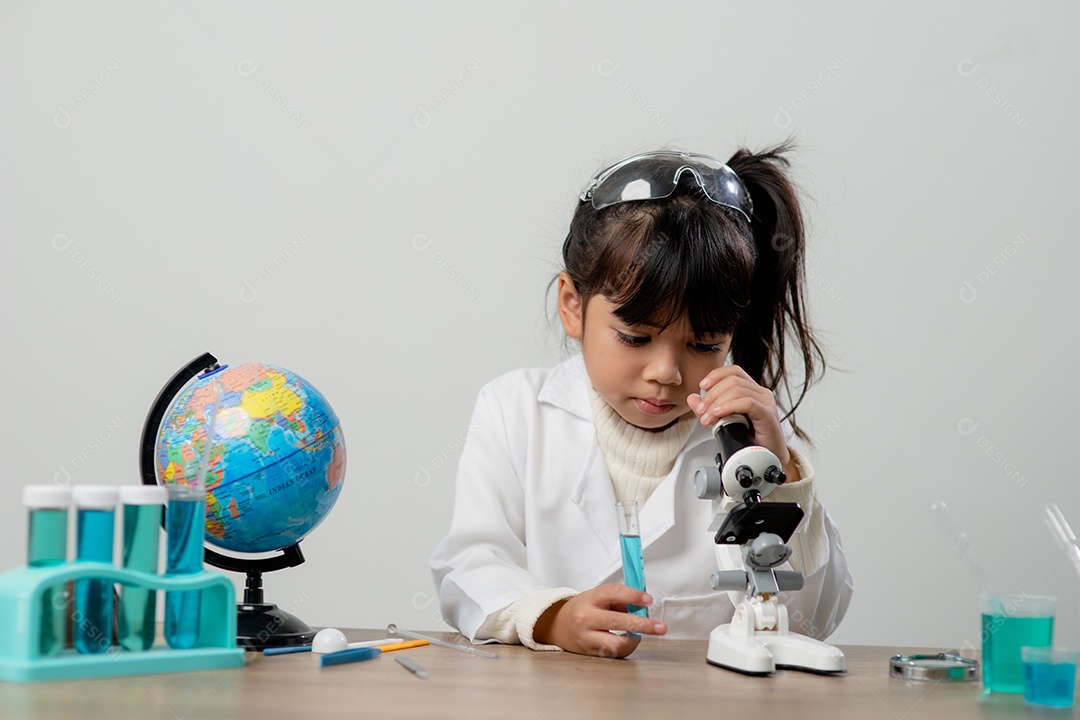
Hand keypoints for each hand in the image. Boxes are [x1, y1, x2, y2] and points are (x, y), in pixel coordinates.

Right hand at [533, 584, 666, 657]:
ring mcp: (586, 638)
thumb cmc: (583, 609)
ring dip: (634, 640)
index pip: (612, 593)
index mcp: (589, 599)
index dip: (633, 595)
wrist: (556, 626)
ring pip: (616, 644)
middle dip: (643, 624)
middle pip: (618, 621)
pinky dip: (625, 647)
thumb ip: (618, 600)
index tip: (649, 600)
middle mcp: (586, 618)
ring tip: (641, 635)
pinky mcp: (590, 652)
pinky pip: (613, 653)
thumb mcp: (596, 597)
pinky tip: (628, 641)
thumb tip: (642, 607)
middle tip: (661, 627)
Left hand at [686, 365, 796, 477]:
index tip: (702, 386)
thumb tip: (692, 398)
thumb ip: (708, 409)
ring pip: (737, 390)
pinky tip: (719, 414)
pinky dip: (729, 406)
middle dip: (712, 394)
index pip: (734, 371)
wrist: (768, 457)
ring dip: (717, 403)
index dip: (716, 375)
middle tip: (701, 410)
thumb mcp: (723, 422)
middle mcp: (760, 393)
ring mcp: (765, 402)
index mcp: (751, 390)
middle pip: (732, 380)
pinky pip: (747, 402)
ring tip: (708, 418)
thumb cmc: (751, 440)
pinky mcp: (767, 414)